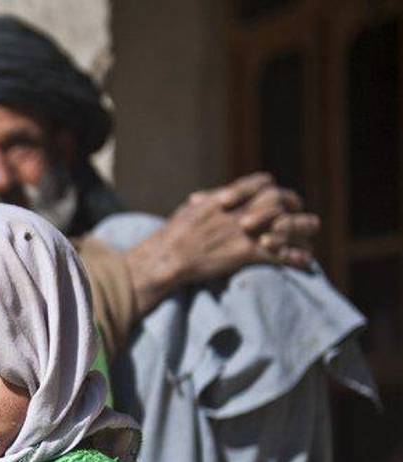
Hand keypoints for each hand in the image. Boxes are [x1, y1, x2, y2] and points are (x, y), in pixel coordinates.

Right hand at [129, 173, 316, 310]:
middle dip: (295, 207)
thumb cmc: (173, 234)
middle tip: (299, 217)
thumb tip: (204, 198)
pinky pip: (280, 253)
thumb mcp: (190, 209)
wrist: (168, 257)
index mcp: (228, 197)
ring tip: (309, 238)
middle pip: (282, 199)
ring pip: (288, 224)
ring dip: (303, 230)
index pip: (263, 183)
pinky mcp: (247, 252)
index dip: (275, 189)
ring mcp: (246, 231)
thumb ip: (206, 201)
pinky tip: (304, 262)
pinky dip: (295, 258)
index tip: (279, 198)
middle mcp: (241, 209)